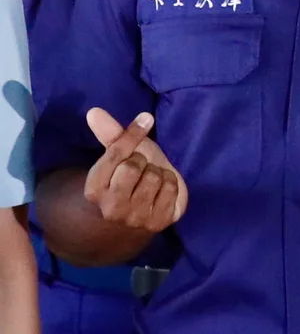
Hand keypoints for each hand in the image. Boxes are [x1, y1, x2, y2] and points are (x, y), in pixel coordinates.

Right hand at [83, 109, 186, 231]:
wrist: (147, 210)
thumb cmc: (132, 177)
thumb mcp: (122, 154)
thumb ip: (110, 134)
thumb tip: (94, 111)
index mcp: (94, 189)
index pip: (115, 154)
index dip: (132, 135)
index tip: (146, 118)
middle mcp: (110, 208)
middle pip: (134, 165)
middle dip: (142, 160)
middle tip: (141, 168)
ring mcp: (135, 218)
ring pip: (155, 177)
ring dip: (158, 173)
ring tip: (151, 180)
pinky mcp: (159, 223)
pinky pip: (172, 189)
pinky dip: (171, 184)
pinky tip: (162, 191)